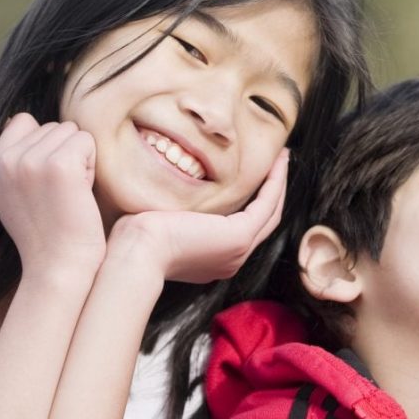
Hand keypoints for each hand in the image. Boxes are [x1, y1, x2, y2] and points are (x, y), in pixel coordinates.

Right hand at [0, 113, 105, 274]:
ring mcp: (31, 161)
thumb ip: (17, 159)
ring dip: (81, 159)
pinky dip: (92, 164)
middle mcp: (7, 160)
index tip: (48, 181)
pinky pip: (86, 141)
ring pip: (72, 132)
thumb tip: (24, 119)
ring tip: (72, 192)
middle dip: (66, 153)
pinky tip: (82, 191)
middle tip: (63, 192)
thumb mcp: (17, 192)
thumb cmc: (50, 232)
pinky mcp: (59, 165)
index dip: (46, 145)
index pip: (23, 121)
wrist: (59, 264)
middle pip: (53, 126)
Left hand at [108, 147, 288, 283]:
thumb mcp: (159, 225)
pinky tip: (277, 162)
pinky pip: (266, 205)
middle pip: (263, 221)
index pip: (243, 227)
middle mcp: (231, 258)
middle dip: (272, 190)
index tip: (256, 174)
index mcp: (214, 259)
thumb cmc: (135, 239)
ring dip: (278, 183)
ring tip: (282, 158)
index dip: (254, 200)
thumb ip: (174, 214)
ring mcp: (238, 250)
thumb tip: (170, 197)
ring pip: (270, 212)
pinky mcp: (238, 237)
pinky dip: (274, 182)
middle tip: (278, 163)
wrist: (136, 253)